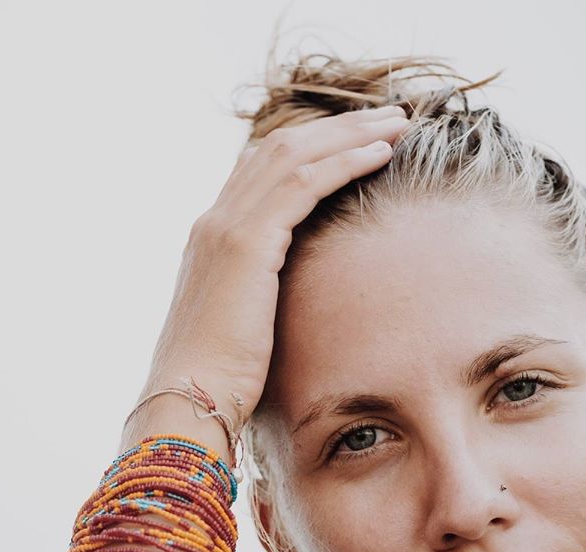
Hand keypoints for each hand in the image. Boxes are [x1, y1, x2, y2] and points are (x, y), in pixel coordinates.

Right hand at [138, 104, 412, 417]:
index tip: (358, 141)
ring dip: (350, 133)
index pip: (264, 171)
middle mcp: (215, 221)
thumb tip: (292, 314)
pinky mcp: (247, 244)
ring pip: (295, 154)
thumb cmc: (218, 384)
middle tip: (390, 117)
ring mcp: (226, 227)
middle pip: (282, 147)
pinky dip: (344, 161)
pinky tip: (380, 153)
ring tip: (398, 124)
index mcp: (213, 239)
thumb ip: (261, 304)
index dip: (313, 148)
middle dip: (339, 128)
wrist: (187, 400)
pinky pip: (303, 183)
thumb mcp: (242, 332)